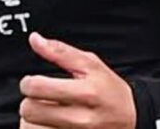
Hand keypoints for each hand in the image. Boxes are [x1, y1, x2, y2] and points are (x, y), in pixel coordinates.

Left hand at [19, 32, 136, 128]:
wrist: (131, 119)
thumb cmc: (110, 91)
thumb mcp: (91, 64)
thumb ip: (60, 51)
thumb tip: (35, 40)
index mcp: (86, 93)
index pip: (38, 88)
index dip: (28, 82)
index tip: (32, 82)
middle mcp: (81, 119)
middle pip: (30, 111)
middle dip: (30, 102)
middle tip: (39, 98)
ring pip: (31, 128)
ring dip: (33, 120)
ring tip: (45, 113)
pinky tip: (49, 124)